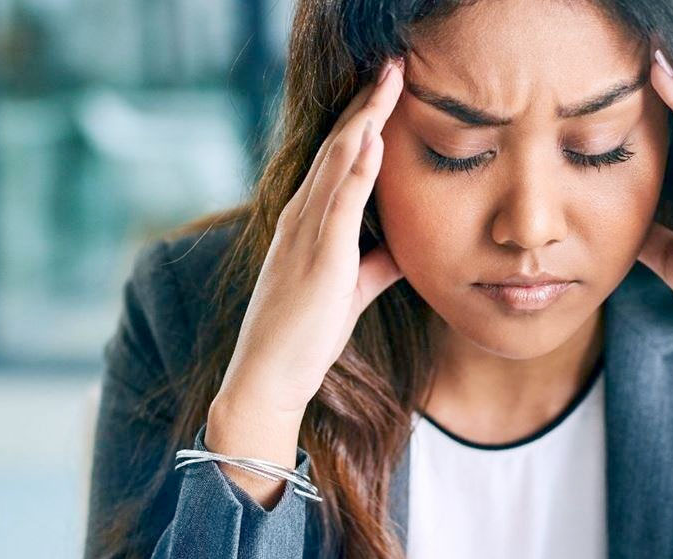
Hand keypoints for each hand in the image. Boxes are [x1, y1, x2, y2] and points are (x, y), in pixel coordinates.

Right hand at [215, 56, 405, 421]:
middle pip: (338, 147)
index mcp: (308, 223)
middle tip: (394, 65)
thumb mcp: (349, 292)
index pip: (339, 160)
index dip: (364, 122)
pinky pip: (339, 206)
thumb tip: (405, 247)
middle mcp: (302, 218)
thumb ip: (376, 265)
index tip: (389, 91)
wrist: (268, 378)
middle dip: (367, 105)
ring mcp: (306, 236)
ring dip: (365, 120)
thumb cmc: (304, 336)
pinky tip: (375, 140)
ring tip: (390, 81)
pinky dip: (358, 171)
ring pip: (337, 164)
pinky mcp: (318, 260)